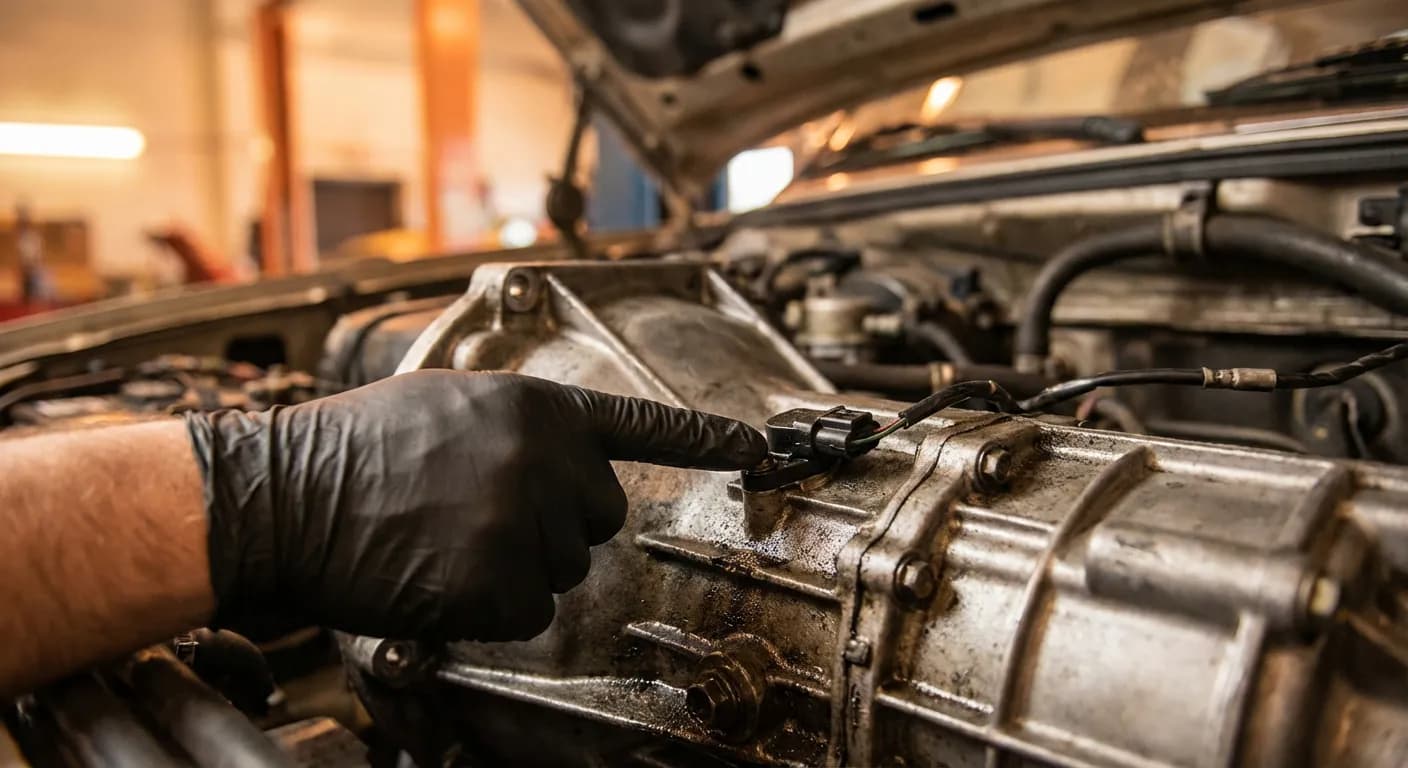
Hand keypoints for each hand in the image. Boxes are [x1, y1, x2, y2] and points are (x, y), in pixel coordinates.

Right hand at [186, 371, 765, 640]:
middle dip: (552, 525)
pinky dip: (488, 607)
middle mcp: (546, 459)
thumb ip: (519, 421)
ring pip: (563, 570)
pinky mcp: (500, 582)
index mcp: (538, 407)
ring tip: (445, 535)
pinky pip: (527, 612)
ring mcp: (526, 521)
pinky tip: (439, 573)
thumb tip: (564, 451)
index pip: (644, 426)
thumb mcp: (450, 402)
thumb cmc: (357, 448)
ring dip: (515, 566)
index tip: (760, 450)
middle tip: (478, 512)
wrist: (288, 495)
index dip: (708, 442)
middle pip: (599, 518)